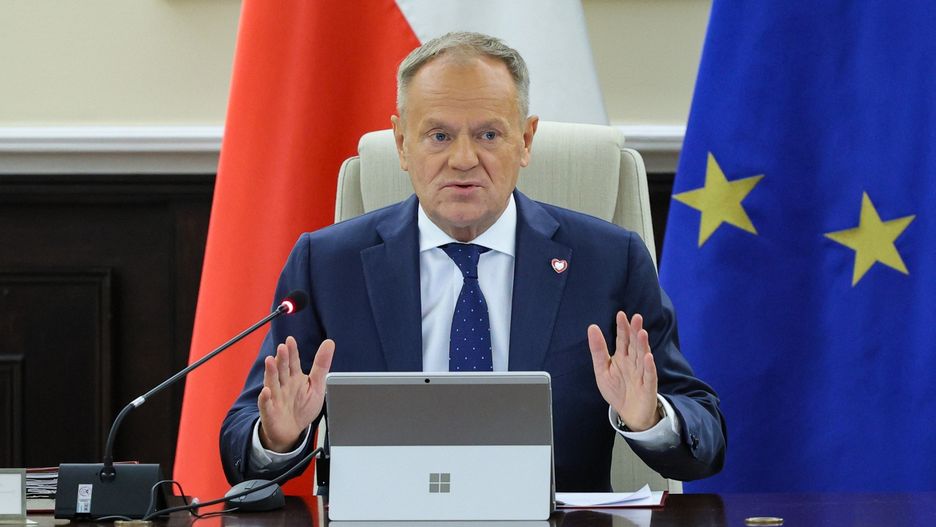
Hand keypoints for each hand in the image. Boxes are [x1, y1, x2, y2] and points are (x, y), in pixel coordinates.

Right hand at [257, 336, 334, 451]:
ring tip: (270, 361)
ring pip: (272, 383)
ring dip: (271, 372)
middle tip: (282, 347)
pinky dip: (265, 398)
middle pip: (282, 370)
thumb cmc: (302, 407)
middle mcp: (283, 385)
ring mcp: (275, 397)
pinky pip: (266, 404)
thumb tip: (329, 343)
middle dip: (282, 359)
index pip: (293, 362)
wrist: (291, 431)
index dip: (292, 351)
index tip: (290, 340)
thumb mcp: (316, 385)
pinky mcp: (270, 412)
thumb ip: (321, 365)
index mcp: (294, 378)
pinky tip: (266, 391)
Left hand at [588, 311, 660, 431]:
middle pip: (635, 345)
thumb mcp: (602, 369)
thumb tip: (592, 327)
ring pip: (643, 357)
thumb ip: (598, 350)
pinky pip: (649, 375)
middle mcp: (634, 362)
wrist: (628, 414)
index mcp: (622, 357)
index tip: (621, 314)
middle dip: (635, 331)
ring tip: (642, 333)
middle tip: (636, 318)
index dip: (622, 328)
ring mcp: (642, 373)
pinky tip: (648, 357)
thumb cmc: (616, 390)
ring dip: (643, 345)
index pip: (623, 339)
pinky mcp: (648, 387)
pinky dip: (649, 367)